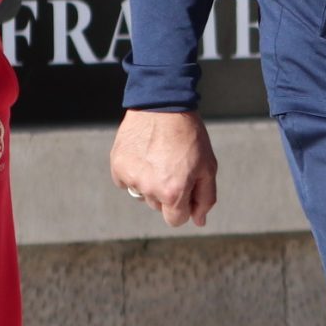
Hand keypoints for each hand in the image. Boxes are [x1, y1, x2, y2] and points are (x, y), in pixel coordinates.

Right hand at [110, 109, 219, 227]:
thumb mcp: (207, 166)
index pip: (175, 220)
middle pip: (158, 206)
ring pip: (142, 193)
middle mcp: (149, 189)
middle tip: (174, 165)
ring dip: (150, 182)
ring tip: (159, 156)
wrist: (162, 105)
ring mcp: (131, 178)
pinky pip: (126, 180)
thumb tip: (199, 221)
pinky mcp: (117, 166)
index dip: (184, 207)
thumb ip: (205, 198)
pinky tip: (144, 153)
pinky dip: (135, 171)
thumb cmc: (189, 136)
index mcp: (173, 192)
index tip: (186, 190)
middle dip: (168, 192)